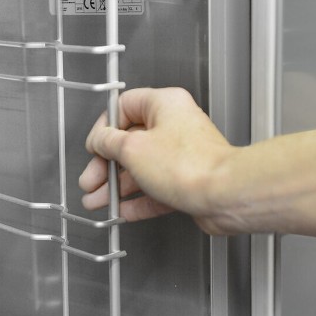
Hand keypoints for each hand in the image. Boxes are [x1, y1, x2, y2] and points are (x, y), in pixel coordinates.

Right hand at [79, 87, 233, 230]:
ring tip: (98, 201)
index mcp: (164, 104)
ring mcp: (182, 154)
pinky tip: (122, 210)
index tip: (94, 147)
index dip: (104, 128)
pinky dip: (137, 200)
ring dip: (116, 186)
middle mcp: (175, 125)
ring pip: (141, 168)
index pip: (123, 107)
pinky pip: (155, 188)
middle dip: (105, 166)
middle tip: (91, 180)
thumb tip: (100, 140)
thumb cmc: (189, 165)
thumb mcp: (132, 148)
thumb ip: (108, 142)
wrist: (224, 195)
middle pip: (130, 142)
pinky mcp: (187, 180)